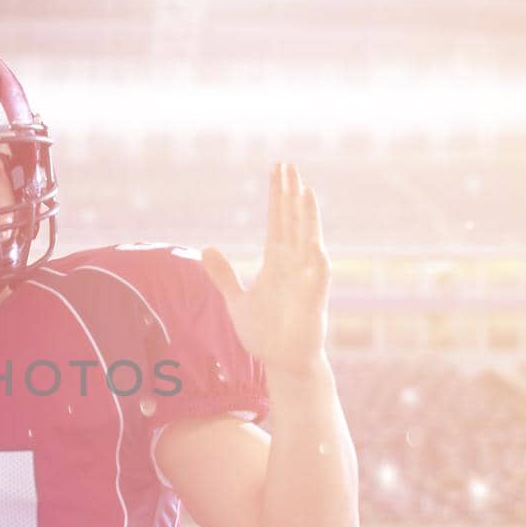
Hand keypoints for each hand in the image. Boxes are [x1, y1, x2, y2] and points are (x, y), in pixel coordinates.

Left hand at [200, 162, 330, 376]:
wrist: (282, 361)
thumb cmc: (265, 332)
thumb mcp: (236, 299)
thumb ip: (224, 275)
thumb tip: (207, 248)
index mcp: (277, 262)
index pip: (278, 220)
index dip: (277, 196)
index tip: (276, 170)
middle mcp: (293, 264)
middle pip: (292, 221)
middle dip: (290, 194)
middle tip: (287, 165)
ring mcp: (305, 279)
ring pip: (308, 239)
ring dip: (307, 217)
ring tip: (304, 190)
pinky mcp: (313, 299)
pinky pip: (318, 275)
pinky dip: (317, 258)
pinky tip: (314, 242)